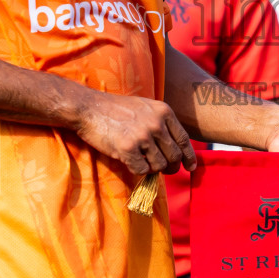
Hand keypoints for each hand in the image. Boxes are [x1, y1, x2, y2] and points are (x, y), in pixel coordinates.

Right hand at [75, 92, 196, 175]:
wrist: (89, 107)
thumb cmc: (116, 109)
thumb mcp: (145, 108)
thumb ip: (161, 123)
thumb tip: (176, 149)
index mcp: (164, 112)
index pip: (184, 139)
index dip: (189, 156)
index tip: (190, 167)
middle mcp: (156, 123)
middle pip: (174, 156)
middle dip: (171, 167)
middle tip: (163, 170)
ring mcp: (143, 136)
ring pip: (159, 165)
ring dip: (151, 168)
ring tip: (140, 160)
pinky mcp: (128, 148)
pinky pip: (142, 170)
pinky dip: (137, 170)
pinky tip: (130, 161)